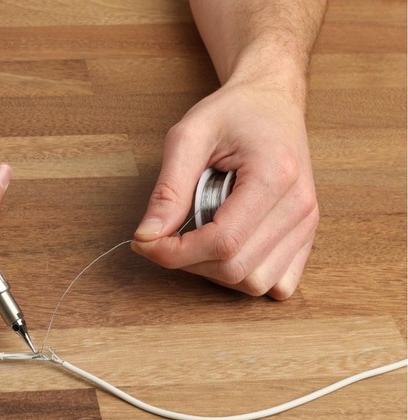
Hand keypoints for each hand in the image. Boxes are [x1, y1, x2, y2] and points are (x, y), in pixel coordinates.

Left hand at [131, 79, 318, 298]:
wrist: (272, 101)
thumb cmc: (232, 113)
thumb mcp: (188, 136)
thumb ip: (167, 190)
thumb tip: (146, 236)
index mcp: (273, 175)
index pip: (222, 243)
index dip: (176, 253)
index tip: (147, 241)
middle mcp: (299, 205)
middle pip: (236, 269)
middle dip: (190, 262)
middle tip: (168, 234)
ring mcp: (308, 223)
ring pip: (255, 282)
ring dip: (215, 270)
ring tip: (200, 233)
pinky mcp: (307, 235)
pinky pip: (277, 283)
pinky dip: (244, 275)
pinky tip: (226, 246)